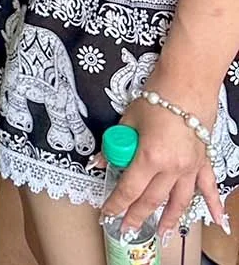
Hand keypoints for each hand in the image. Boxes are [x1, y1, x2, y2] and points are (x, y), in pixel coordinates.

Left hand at [104, 83, 225, 243]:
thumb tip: (100, 162)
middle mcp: (173, 167)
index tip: (107, 213)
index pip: (129, 188)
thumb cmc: (156, 98)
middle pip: (152, 199)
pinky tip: (218, 223)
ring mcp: (191, 167)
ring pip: (179, 201)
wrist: (187, 84)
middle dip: (137, 216)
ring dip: (168, 219)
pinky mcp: (204, 162)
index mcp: (150, 156)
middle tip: (127, 230)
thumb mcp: (128, 119)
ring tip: (159, 233)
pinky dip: (214, 206)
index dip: (117, 203)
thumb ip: (115, 144)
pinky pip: (210, 188)